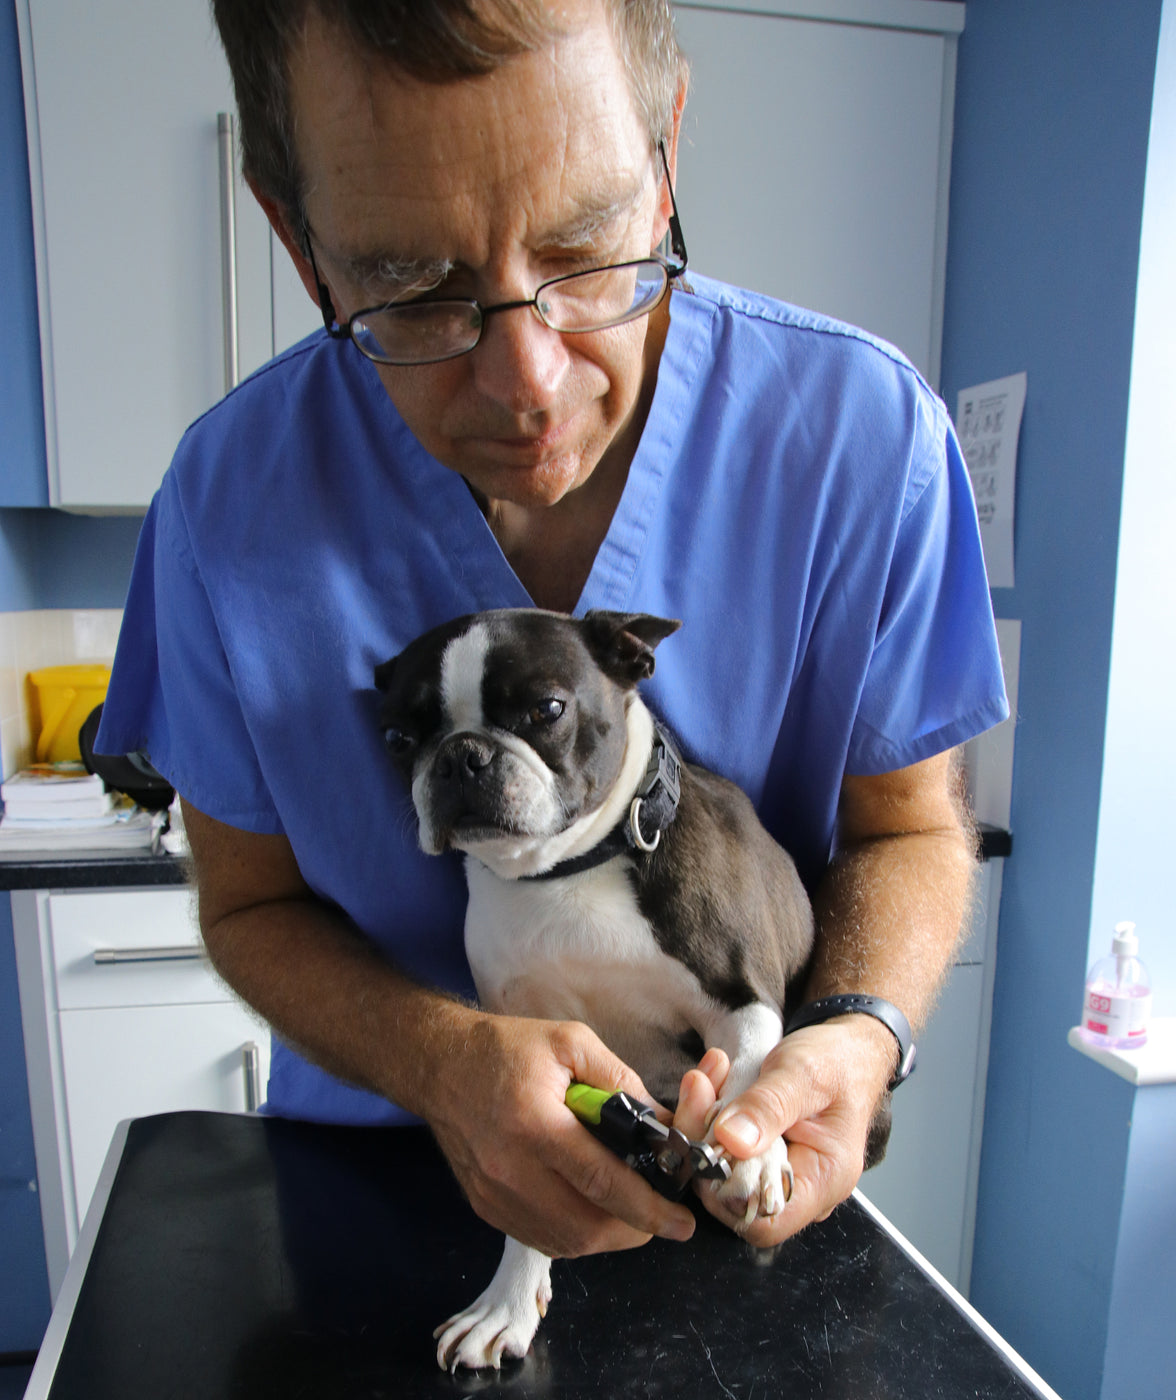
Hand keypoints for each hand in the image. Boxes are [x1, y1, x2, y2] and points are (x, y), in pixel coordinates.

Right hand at [425, 1010, 696, 1257]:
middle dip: (634, 1230)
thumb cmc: (508, 1048)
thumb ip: (620, 1080)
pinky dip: (575, 1234)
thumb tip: (661, 1124)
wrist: (440, 1064)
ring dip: (606, 1236)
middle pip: (585, 1227)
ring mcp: (494, 1195)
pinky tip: (590, 1210)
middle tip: (661, 1218)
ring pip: (565, 1242)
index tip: (682, 1222)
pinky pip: (540, 1238)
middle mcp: (510, 1169)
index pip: (601, 1181)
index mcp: (535, 1123)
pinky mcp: (485, 1207)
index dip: (648, 1207)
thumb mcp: (571, 1042)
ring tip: (630, 1213)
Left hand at [674, 1018, 894, 1246]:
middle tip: (699, 1085)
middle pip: (733, 1193)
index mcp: (824, 1180)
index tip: (706, 1135)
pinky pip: (723, 1147)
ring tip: (706, 1074)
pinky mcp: (759, 1152)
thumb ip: (769, 1107)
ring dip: (702, 1119)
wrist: (845, 1046)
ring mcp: (777, 1171)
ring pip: (721, 1167)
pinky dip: (709, 1113)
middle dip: (703, 1138)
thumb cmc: (838, 1061)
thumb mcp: (804, 1074)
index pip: (764, 1221)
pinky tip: (712, 1078)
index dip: (724, 1190)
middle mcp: (800, 1187)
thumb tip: (730, 1140)